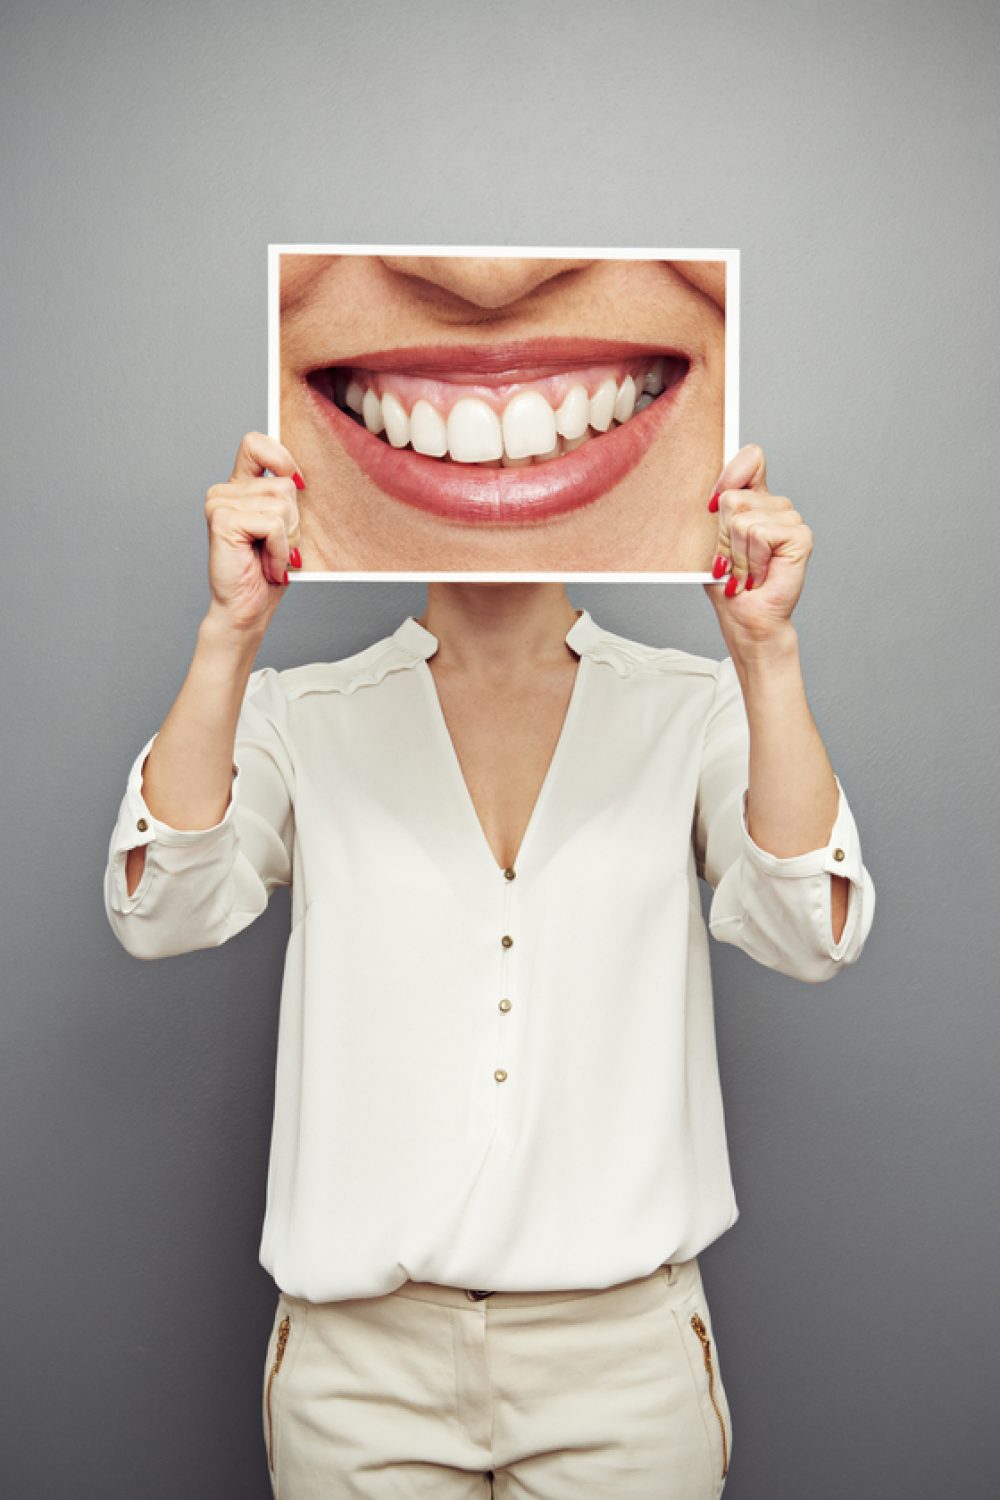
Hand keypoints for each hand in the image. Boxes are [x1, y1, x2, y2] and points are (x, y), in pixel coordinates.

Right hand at [203, 432, 305, 634]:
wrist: (247, 609)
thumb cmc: (266, 574)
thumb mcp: (286, 529)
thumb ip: (287, 500)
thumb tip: (300, 478)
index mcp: (239, 488)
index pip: (255, 443)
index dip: (281, 457)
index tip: (297, 484)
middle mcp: (225, 492)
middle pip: (282, 484)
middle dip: (293, 522)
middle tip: (277, 548)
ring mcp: (219, 503)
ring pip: (281, 504)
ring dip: (287, 539)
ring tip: (271, 558)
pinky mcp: (222, 520)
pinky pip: (272, 524)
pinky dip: (279, 548)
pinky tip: (267, 566)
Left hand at [702, 443, 812, 658]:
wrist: (746, 617)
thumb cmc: (728, 585)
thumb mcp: (713, 542)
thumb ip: (718, 514)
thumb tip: (718, 494)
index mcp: (755, 501)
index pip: (751, 459)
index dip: (731, 472)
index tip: (712, 504)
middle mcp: (775, 506)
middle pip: (735, 496)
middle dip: (724, 536)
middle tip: (733, 562)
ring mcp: (790, 519)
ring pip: (743, 519)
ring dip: (737, 555)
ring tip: (747, 572)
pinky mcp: (800, 536)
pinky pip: (759, 534)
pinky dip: (751, 560)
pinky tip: (760, 575)